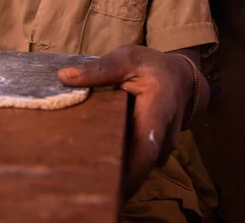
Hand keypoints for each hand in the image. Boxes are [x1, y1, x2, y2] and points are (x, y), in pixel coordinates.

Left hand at [58, 45, 195, 197]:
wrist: (180, 79)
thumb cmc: (152, 67)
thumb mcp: (128, 59)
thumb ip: (99, 69)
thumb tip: (64, 77)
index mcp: (157, 112)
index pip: (144, 152)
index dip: (125, 176)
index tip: (99, 186)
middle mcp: (164, 139)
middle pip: (136, 167)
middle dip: (109, 177)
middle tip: (74, 179)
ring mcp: (160, 151)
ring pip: (135, 167)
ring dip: (112, 168)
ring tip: (78, 168)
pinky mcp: (153, 154)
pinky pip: (134, 162)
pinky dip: (117, 161)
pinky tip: (93, 158)